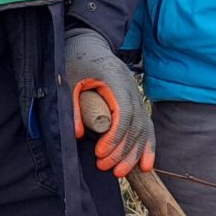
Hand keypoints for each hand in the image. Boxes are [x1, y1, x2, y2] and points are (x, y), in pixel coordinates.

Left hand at [64, 27, 154, 176]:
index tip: (100, 153)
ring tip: (119, 172)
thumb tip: (78, 135)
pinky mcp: (135, 101)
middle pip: (135, 125)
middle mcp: (131, 87)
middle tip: (105, 168)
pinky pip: (146, 126)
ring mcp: (136, 94)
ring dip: (134, 153)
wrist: (87, 43)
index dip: (114, 137)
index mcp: (115, 79)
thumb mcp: (67, 80)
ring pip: (143, 128)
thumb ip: (73, 107)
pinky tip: (146, 165)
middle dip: (122, 151)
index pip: (123, 113)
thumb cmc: (75, 59)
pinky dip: (147, 146)